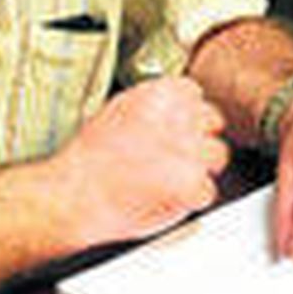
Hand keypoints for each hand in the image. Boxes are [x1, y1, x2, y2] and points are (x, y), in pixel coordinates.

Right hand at [52, 77, 229, 248]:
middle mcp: (180, 117)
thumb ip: (154, 103)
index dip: (185, 114)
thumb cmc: (89, 158)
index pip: (194, 93)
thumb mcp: (119, 108)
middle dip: (198, 139)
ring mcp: (190, 150)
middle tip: (172, 157)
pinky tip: (167, 198)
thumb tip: (176, 107)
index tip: (174, 128)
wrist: (73, 195)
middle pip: (213, 121)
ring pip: (219, 156)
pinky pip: (208, 191)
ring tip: (169, 180)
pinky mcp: (192, 183)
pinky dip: (191, 201)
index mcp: (162, 93)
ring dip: (200, 169)